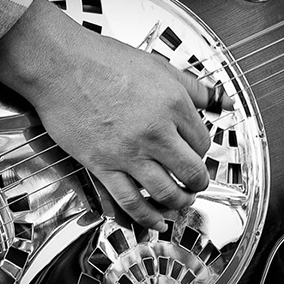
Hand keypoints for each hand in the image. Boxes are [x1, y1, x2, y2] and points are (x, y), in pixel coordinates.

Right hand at [0, 0, 232, 230]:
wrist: (59, 65)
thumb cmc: (102, 60)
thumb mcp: (157, 66)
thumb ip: (194, 87)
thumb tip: (224, 101)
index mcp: (173, 104)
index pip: (203, 142)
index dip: (202, 151)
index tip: (195, 153)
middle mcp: (156, 131)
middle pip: (192, 171)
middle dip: (198, 183)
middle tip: (196, 185)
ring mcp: (129, 152)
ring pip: (166, 192)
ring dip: (178, 203)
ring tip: (180, 204)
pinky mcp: (103, 166)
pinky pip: (130, 201)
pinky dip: (146, 217)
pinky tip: (155, 222)